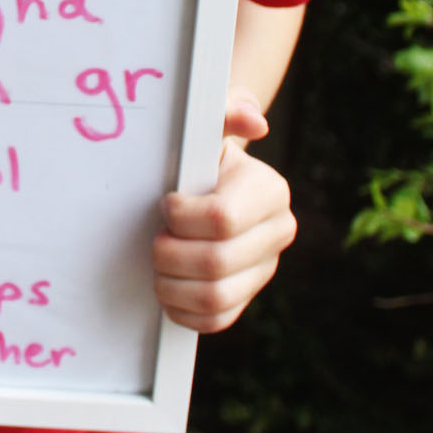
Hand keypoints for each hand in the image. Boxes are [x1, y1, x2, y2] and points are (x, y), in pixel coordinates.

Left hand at [150, 88, 294, 333]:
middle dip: (171, 254)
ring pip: (214, 298)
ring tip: (158, 264)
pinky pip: (215, 321)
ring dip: (172, 285)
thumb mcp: (207, 123)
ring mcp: (265, 269)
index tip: (165, 204)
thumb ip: (223, 110)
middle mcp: (278, 232)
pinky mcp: (247, 297)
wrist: (202, 182)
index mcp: (270, 191)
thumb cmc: (198, 150)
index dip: (181, 217)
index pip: (221, 219)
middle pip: (215, 262)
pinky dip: (182, 311)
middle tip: (154, 240)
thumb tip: (252, 121)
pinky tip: (169, 289)